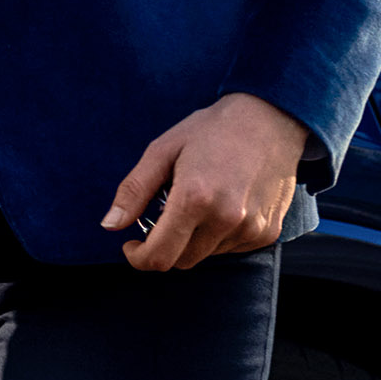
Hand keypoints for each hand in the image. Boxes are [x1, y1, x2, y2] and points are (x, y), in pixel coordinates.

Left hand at [102, 92, 306, 272]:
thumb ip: (134, 190)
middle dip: (165, 245)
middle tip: (166, 213)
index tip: (133, 244)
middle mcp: (226, 219)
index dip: (139, 257)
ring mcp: (251, 229)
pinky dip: (218, 236)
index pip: (159, 256)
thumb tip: (110, 224)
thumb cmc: (212, 129)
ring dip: (193, 239)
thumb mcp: (163, 150)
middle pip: (181, 261)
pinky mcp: (268, 232)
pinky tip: (223, 204)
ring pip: (206, 255)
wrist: (270, 118)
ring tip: (200, 200)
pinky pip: (231, 248)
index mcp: (195, 198)